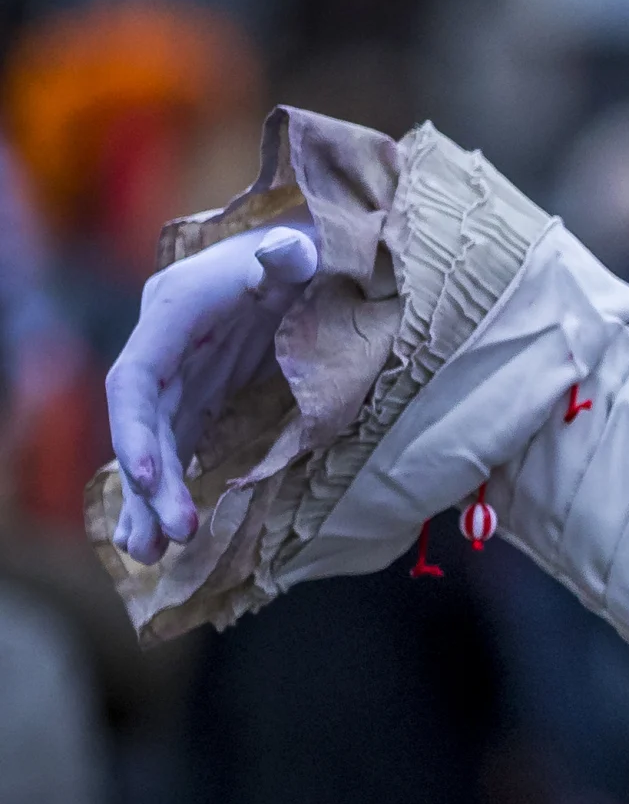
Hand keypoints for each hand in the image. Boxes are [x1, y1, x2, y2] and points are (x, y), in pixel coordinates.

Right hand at [102, 224, 318, 559]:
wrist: (318, 248)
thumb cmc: (311, 247)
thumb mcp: (302, 249)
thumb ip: (288, 256)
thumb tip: (285, 253)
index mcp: (174, 310)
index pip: (136, 380)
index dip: (135, 430)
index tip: (146, 479)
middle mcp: (165, 347)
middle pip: (143, 423)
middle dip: (150, 482)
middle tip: (168, 539)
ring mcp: (182, 374)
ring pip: (156, 444)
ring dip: (150, 498)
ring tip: (149, 556)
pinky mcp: (203, 395)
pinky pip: (179, 447)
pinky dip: (171, 486)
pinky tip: (163, 531)